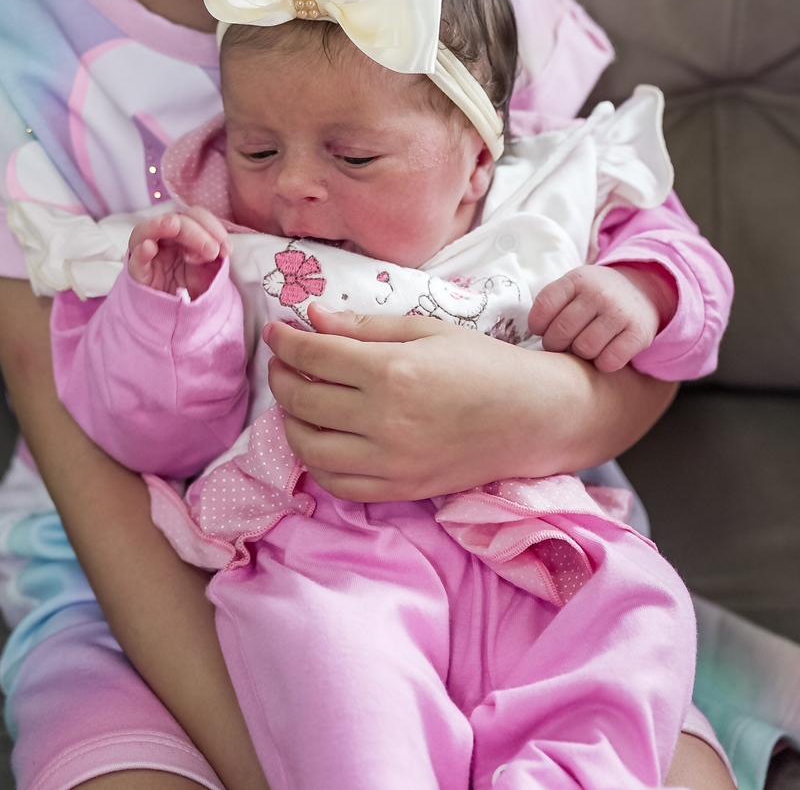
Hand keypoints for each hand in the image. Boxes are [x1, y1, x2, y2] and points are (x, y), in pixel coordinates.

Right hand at [127, 206, 228, 298]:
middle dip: (195, 232)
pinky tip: (149, 248)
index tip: (227, 250)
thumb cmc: (194, 290)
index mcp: (183, 236)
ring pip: (145, 231)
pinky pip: (134, 261)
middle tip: (212, 251)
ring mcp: (148, 257)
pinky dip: (140, 252)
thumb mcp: (211, 272)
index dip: (211, 226)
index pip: (194, 216)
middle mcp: (163, 241)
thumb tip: (220, 249)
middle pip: (174, 221)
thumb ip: (215, 256)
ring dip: (159, 225)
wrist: (180, 318)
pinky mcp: (137, 276)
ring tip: (173, 225)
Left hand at [263, 302, 675, 500]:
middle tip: (284, 362)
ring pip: (310, 447)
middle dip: (283, 376)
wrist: (531, 416)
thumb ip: (364, 326)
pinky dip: (317, 462)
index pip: (314, 356)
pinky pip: (338, 484)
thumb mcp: (425, 329)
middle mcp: (385, 421)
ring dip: (292, 420)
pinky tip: (320, 438)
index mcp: (392, 372)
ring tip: (298, 398)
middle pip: (304, 401)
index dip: (287, 342)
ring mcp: (391, 462)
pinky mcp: (401, 490)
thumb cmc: (481, 363)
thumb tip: (312, 318)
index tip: (277, 332)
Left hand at [529, 263, 677, 372]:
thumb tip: (531, 335)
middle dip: (555, 344)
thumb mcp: (575, 285)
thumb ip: (554, 302)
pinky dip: (602, 364)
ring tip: (582, 348)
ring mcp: (619, 313)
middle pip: (562, 330)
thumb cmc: (597, 294)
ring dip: (579, 355)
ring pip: (585, 348)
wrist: (643, 289)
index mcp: (577, 279)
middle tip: (560, 345)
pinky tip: (602, 355)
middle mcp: (598, 293)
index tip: (541, 331)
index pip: (545, 305)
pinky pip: (610, 360)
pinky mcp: (638, 333)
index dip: (537, 325)